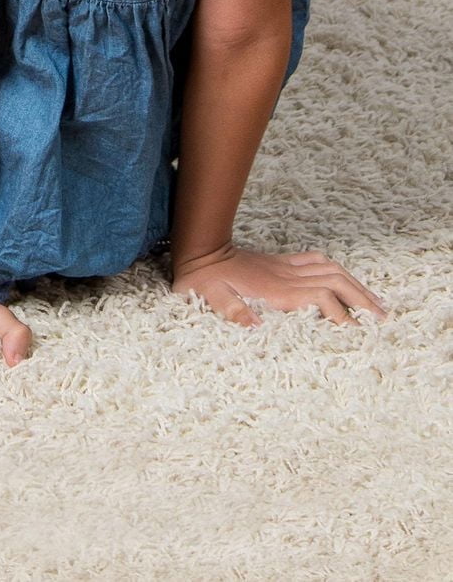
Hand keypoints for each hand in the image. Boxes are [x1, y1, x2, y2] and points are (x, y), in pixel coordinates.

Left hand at [171, 242, 389, 325]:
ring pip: (330, 269)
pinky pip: (315, 260)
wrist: (199, 251)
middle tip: (383, 317)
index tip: (355, 330)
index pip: (319, 296)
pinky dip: (336, 269)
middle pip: (334, 280)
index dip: (338, 313)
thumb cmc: (204, 279)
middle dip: (361, 298)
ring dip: (355, 284)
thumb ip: (232, 310)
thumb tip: (254, 325)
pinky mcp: (281, 262)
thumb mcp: (211, 297)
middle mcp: (286, 276)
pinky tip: (346, 279)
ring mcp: (285, 267)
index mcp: (275, 288)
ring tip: (375, 303)